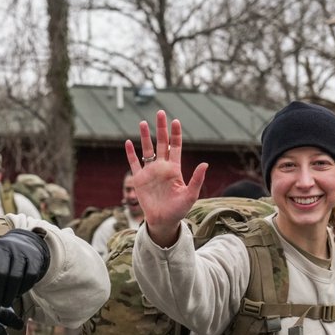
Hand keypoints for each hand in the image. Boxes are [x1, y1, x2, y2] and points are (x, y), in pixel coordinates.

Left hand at [0, 229, 49, 307]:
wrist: (23, 248)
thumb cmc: (0, 263)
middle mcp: (6, 247)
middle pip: (0, 272)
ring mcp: (21, 251)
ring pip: (16, 277)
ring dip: (10, 294)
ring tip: (5, 302)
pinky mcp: (35, 258)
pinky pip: (30, 277)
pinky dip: (24, 289)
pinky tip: (18, 293)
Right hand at [124, 110, 208, 246]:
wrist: (163, 221)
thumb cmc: (179, 210)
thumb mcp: (191, 195)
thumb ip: (197, 179)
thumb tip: (206, 163)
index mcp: (175, 169)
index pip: (176, 147)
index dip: (176, 134)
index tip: (176, 121)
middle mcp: (162, 167)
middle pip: (161, 143)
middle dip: (161, 128)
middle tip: (160, 113)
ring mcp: (150, 172)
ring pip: (147, 150)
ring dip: (144, 136)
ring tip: (142, 122)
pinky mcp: (139, 180)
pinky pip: (134, 163)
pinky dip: (130, 153)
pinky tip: (128, 143)